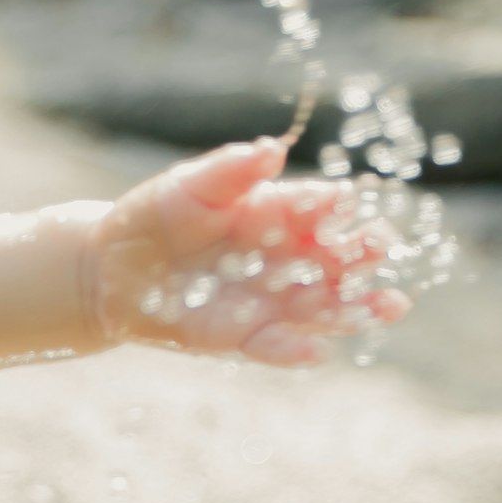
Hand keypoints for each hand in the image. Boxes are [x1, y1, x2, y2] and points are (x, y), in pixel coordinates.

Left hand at [84, 137, 406, 366]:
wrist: (111, 269)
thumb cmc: (156, 216)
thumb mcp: (188, 186)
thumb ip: (230, 170)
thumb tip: (271, 151)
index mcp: (276, 212)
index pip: (315, 208)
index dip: (332, 206)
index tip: (347, 203)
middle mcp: (282, 258)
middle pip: (334, 259)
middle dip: (363, 255)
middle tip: (384, 248)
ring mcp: (267, 300)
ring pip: (322, 307)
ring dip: (355, 308)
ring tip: (390, 307)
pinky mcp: (242, 337)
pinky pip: (274, 346)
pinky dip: (295, 350)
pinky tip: (318, 351)